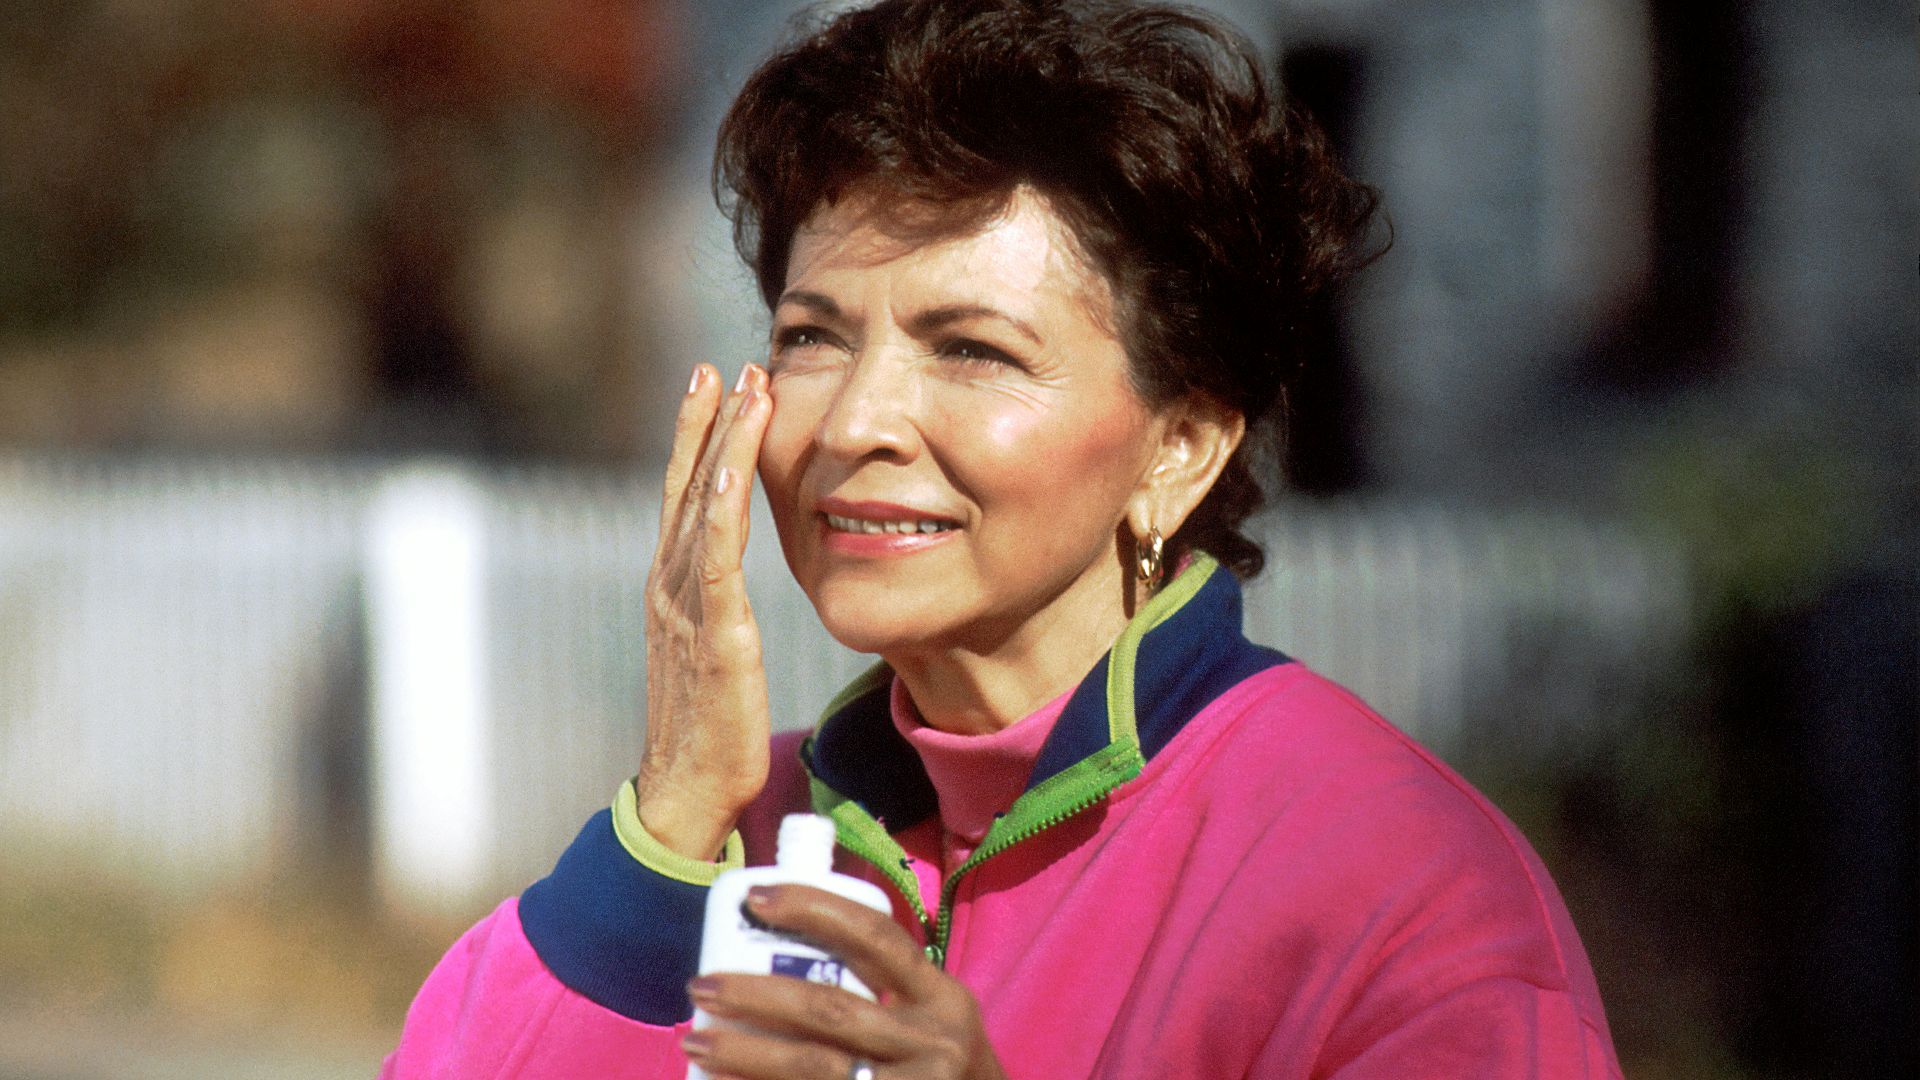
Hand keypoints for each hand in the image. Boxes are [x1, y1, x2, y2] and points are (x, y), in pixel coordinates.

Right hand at [638, 363, 775, 859]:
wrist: (685, 795)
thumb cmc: (708, 732)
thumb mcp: (716, 654)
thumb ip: (720, 613)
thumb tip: (735, 589)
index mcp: (672, 590)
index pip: (684, 498)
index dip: (697, 440)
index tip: (713, 387)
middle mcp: (670, 587)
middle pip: (686, 487)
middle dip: (706, 423)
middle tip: (725, 364)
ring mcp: (685, 607)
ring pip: (701, 505)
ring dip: (723, 442)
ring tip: (743, 388)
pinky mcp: (714, 633)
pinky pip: (715, 556)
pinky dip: (722, 504)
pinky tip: (736, 464)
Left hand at [682, 884, 1007, 1079]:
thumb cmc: (940, 1069)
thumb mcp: (933, 1019)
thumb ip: (885, 986)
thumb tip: (785, 945)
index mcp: (943, 998)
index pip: (877, 936)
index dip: (815, 909)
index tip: (756, 898)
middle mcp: (933, 1044)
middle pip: (831, 1009)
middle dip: (756, 993)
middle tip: (701, 984)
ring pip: (813, 1067)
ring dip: (744, 1052)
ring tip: (696, 1038)